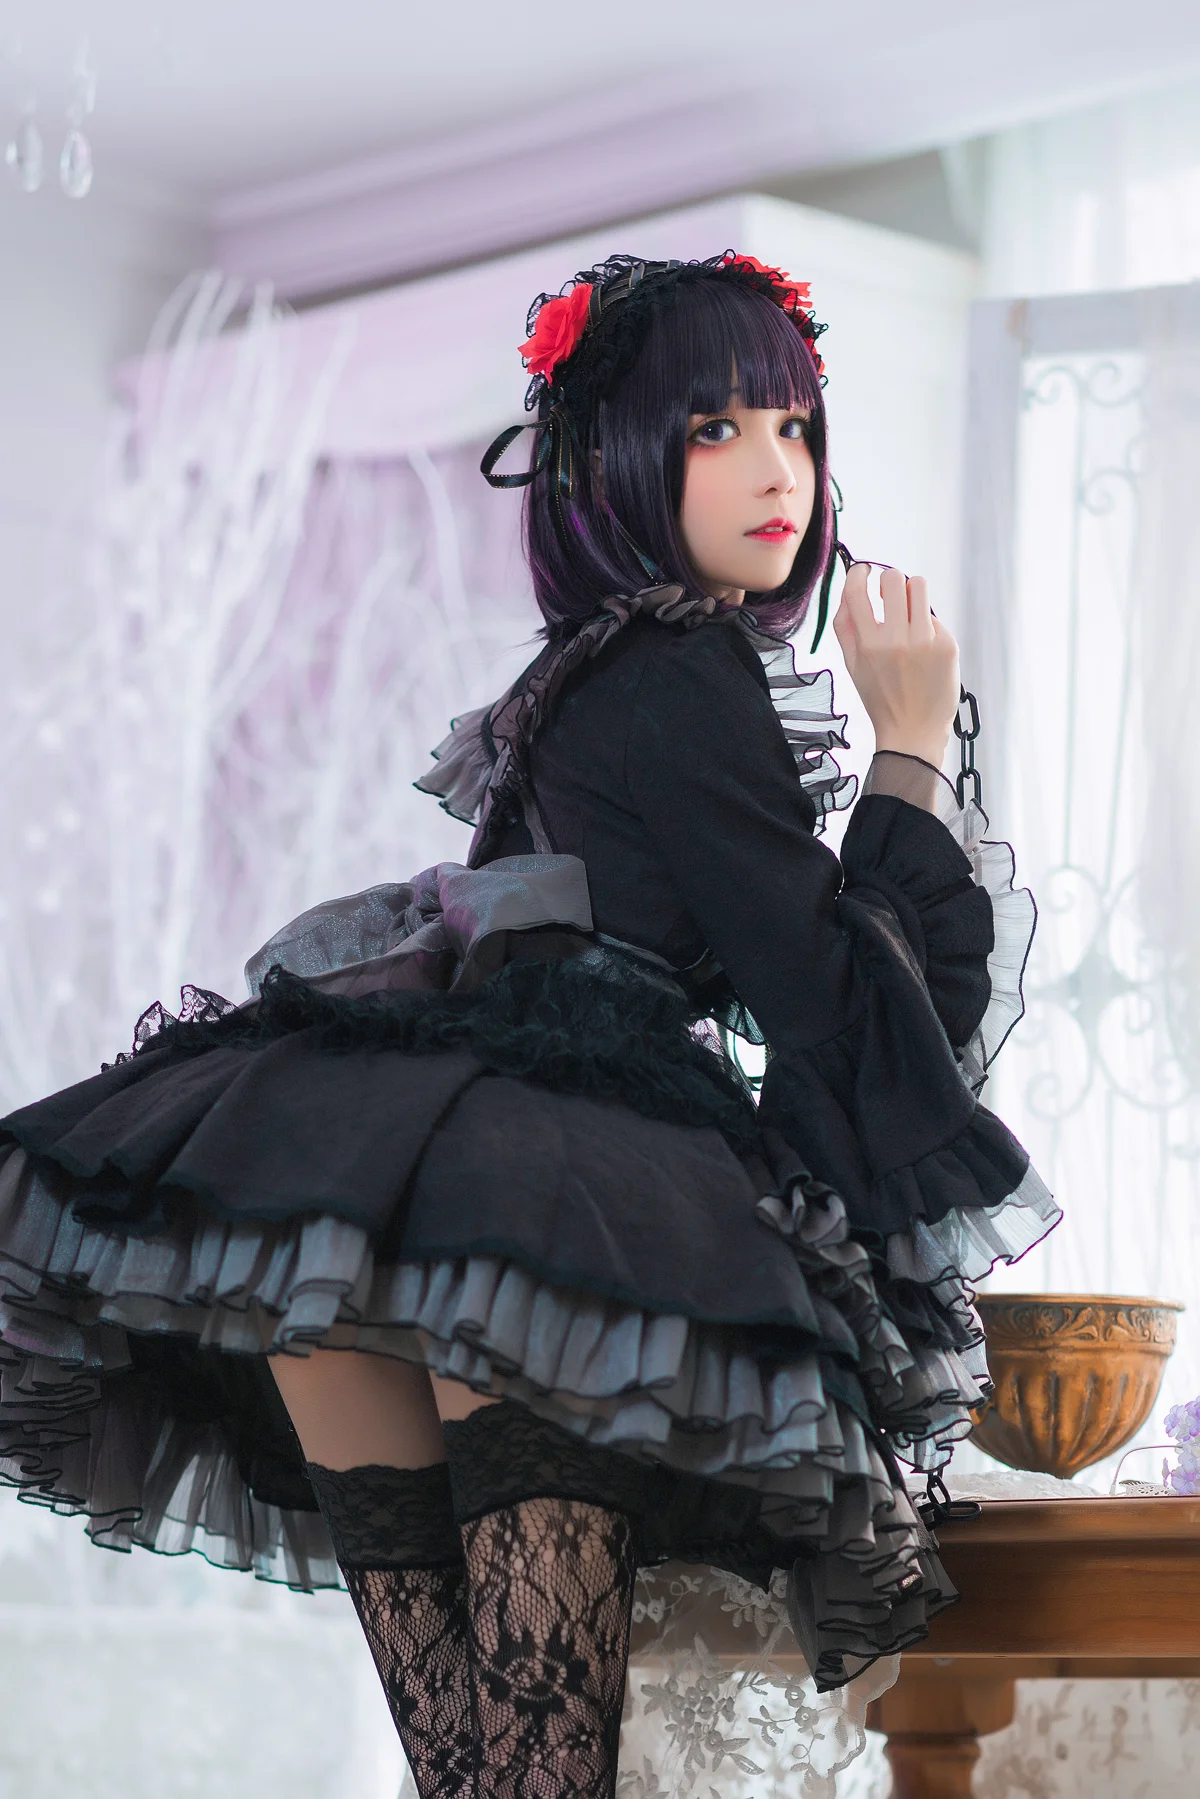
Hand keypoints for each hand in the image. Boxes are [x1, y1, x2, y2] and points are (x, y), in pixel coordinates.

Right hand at [832, 564, 959, 767]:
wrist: (912, 733)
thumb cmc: (880, 698)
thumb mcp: (852, 665)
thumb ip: (845, 626)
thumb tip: (849, 588)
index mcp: (867, 644)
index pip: (857, 591)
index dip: (860, 573)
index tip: (865, 572)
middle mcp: (896, 639)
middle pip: (894, 578)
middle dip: (891, 581)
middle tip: (891, 596)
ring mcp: (924, 641)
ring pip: (919, 587)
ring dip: (912, 594)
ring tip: (910, 615)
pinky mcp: (946, 645)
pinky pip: (934, 616)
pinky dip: (928, 626)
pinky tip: (925, 649)